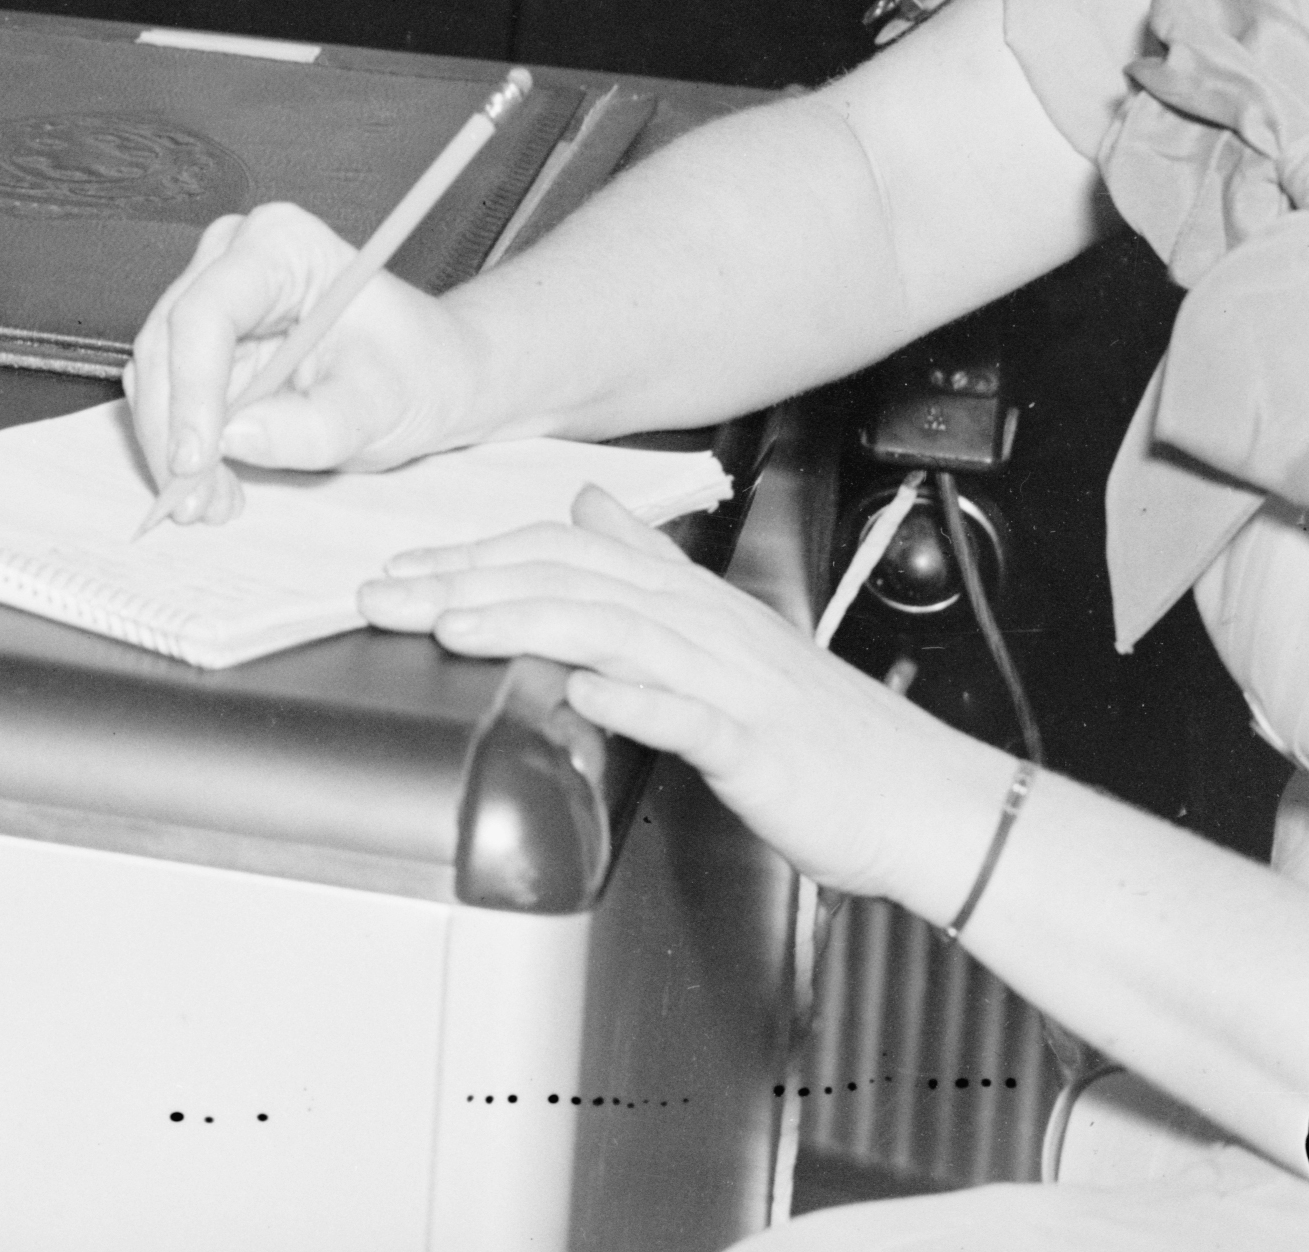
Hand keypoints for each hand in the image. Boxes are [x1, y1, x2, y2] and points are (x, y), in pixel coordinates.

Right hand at [123, 200, 479, 528]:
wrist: (432, 376)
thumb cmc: (420, 373)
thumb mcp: (382, 406)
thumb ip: (313, 426)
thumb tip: (230, 441)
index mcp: (281, 245)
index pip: (206, 313)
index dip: (192, 390)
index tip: (196, 463)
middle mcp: (230, 259)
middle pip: (167, 345)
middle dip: (174, 431)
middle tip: (196, 504)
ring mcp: (211, 297)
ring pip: (156, 376)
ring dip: (173, 447)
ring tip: (215, 505)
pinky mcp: (204, 342)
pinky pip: (171, 396)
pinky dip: (184, 447)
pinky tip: (218, 487)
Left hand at [360, 490, 997, 904]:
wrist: (922, 799)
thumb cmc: (820, 731)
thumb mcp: (725, 631)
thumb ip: (651, 567)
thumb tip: (585, 508)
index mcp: (689, 601)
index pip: (564, 555)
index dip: (476, 556)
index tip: (401, 569)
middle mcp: (703, 627)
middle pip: (570, 582)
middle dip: (469, 581)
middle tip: (385, 593)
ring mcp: (730, 683)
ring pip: (615, 633)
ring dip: (526, 623)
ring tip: (451, 627)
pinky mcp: (758, 745)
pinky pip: (690, 717)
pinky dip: (634, 702)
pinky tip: (582, 694)